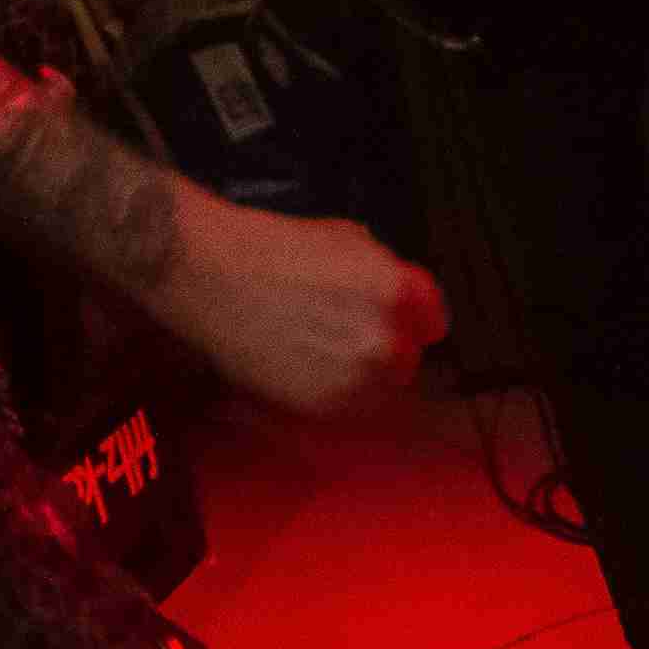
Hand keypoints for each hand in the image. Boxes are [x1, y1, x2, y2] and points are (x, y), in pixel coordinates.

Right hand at [152, 191, 442, 413]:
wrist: (214, 278)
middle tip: (355, 336)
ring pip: (378, 388)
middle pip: (408, 359)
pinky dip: (333, 392)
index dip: (420, 319)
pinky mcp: (317, 405)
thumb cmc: (278, 250)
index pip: (433, 320)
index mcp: (395, 294)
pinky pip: (344, 407)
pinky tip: (306, 367)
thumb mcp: (351, 241)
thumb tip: (406, 299)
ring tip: (325, 352)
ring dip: (363, 375)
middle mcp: (381, 340)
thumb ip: (388, 275)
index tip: (413, 324)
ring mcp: (350, 378)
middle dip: (390, 347)